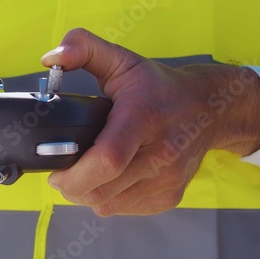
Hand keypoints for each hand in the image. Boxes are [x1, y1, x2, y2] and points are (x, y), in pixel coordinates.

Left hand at [42, 28, 259, 215]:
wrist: (209, 109)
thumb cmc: (160, 87)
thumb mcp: (122, 60)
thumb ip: (84, 49)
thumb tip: (50, 58)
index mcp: (143, 118)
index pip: (108, 158)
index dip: (74, 173)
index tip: (55, 170)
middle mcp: (160, 154)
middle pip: (100, 190)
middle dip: (70, 187)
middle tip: (62, 173)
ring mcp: (168, 180)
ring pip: (107, 204)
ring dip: (86, 194)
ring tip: (84, 173)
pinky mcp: (169, 196)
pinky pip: (122, 209)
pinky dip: (107, 199)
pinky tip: (108, 179)